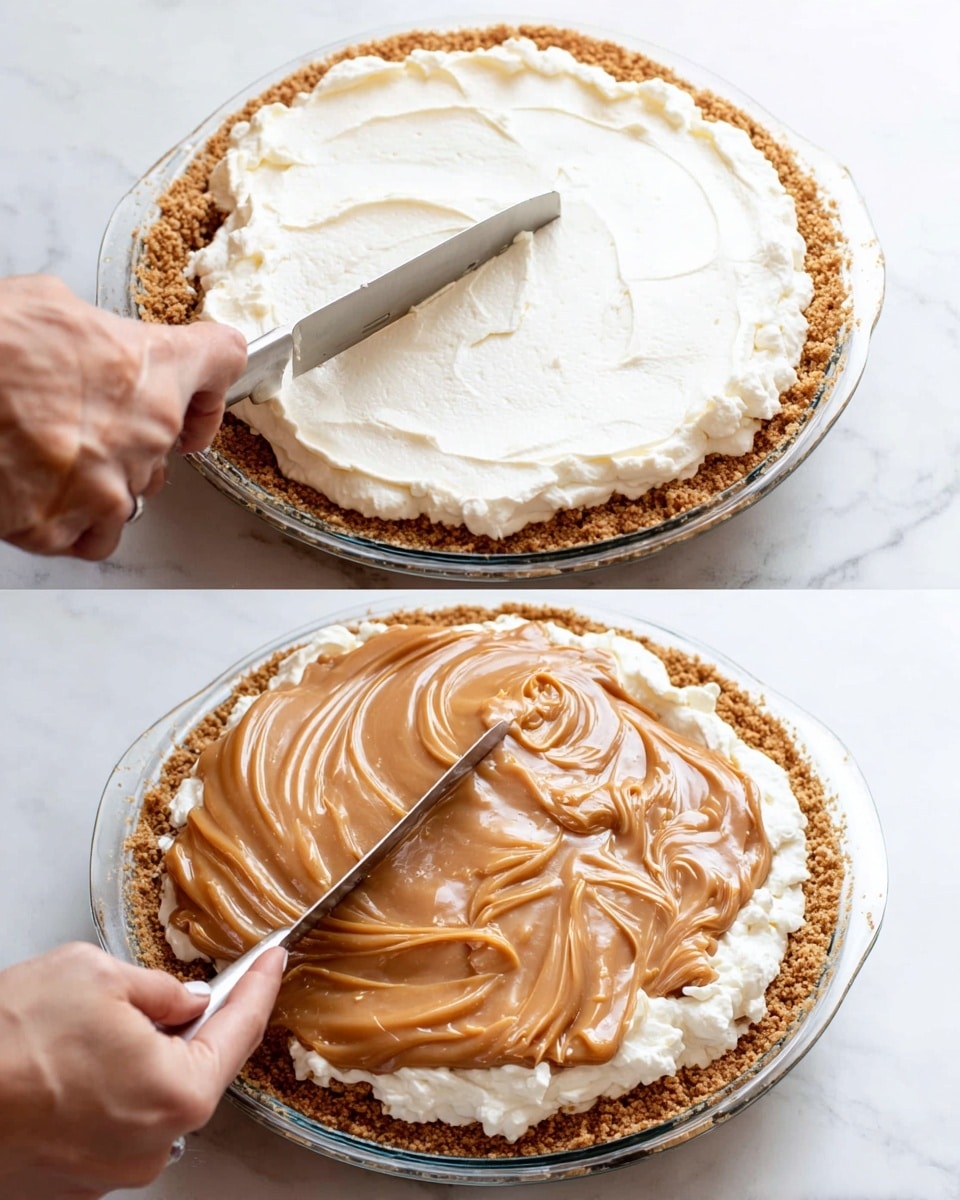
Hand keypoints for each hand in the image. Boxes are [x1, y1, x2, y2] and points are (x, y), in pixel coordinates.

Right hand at [0, 275, 245, 559]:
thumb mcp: (51, 304)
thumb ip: (99, 334)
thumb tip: (95, 345)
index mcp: (152, 371)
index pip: (222, 362)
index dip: (210, 381)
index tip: (197, 400)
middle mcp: (145, 437)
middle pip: (166, 448)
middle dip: (129, 438)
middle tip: (76, 420)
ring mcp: (106, 490)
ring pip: (128, 498)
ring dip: (100, 483)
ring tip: (48, 456)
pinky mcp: (60, 528)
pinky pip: (86, 537)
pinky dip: (67, 521)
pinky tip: (36, 489)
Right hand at [0, 941, 284, 1198]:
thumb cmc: (8, 1039)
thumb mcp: (98, 977)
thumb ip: (160, 991)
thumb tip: (186, 1000)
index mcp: (176, 1094)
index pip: (239, 1032)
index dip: (259, 988)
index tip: (274, 962)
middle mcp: (152, 1145)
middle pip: (197, 1072)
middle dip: (195, 1025)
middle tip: (191, 984)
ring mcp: (111, 1171)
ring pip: (152, 1098)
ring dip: (146, 1058)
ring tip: (103, 1025)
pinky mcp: (72, 1180)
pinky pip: (113, 1123)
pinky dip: (111, 1089)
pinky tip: (79, 1060)